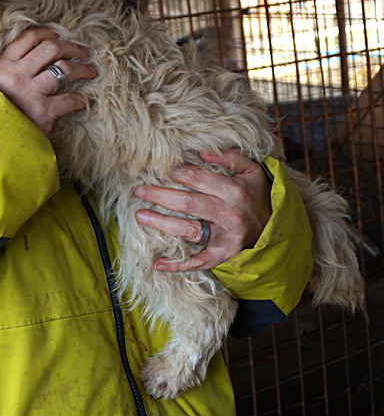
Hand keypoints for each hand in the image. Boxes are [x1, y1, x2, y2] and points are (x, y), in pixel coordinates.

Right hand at [0, 28, 96, 134]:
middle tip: (83, 53)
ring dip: (82, 69)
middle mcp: (17, 75)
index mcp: (3, 65)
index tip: (58, 35)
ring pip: (64, 69)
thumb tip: (33, 54)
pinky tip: (87, 101)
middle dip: (72, 47)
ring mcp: (30, 93)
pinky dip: (81, 100)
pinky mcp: (42, 112)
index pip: (29, 38)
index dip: (47, 33)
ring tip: (91, 72)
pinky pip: (69, 100)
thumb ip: (8, 70)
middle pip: (51, 48)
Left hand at [133, 150, 271, 270]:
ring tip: (140, 215)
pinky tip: (156, 264)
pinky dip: (177, 265)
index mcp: (233, 190)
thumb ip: (228, 157)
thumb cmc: (256, 195)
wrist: (277, 228)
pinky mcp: (223, 255)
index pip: (197, 178)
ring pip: (188, 230)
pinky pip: (198, 262)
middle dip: (159, 195)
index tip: (155, 169)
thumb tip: (201, 151)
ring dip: (161, 223)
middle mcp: (228, 213)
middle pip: (187, 203)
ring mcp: (225, 237)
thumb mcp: (251, 171)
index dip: (174, 173)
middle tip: (137, 190)